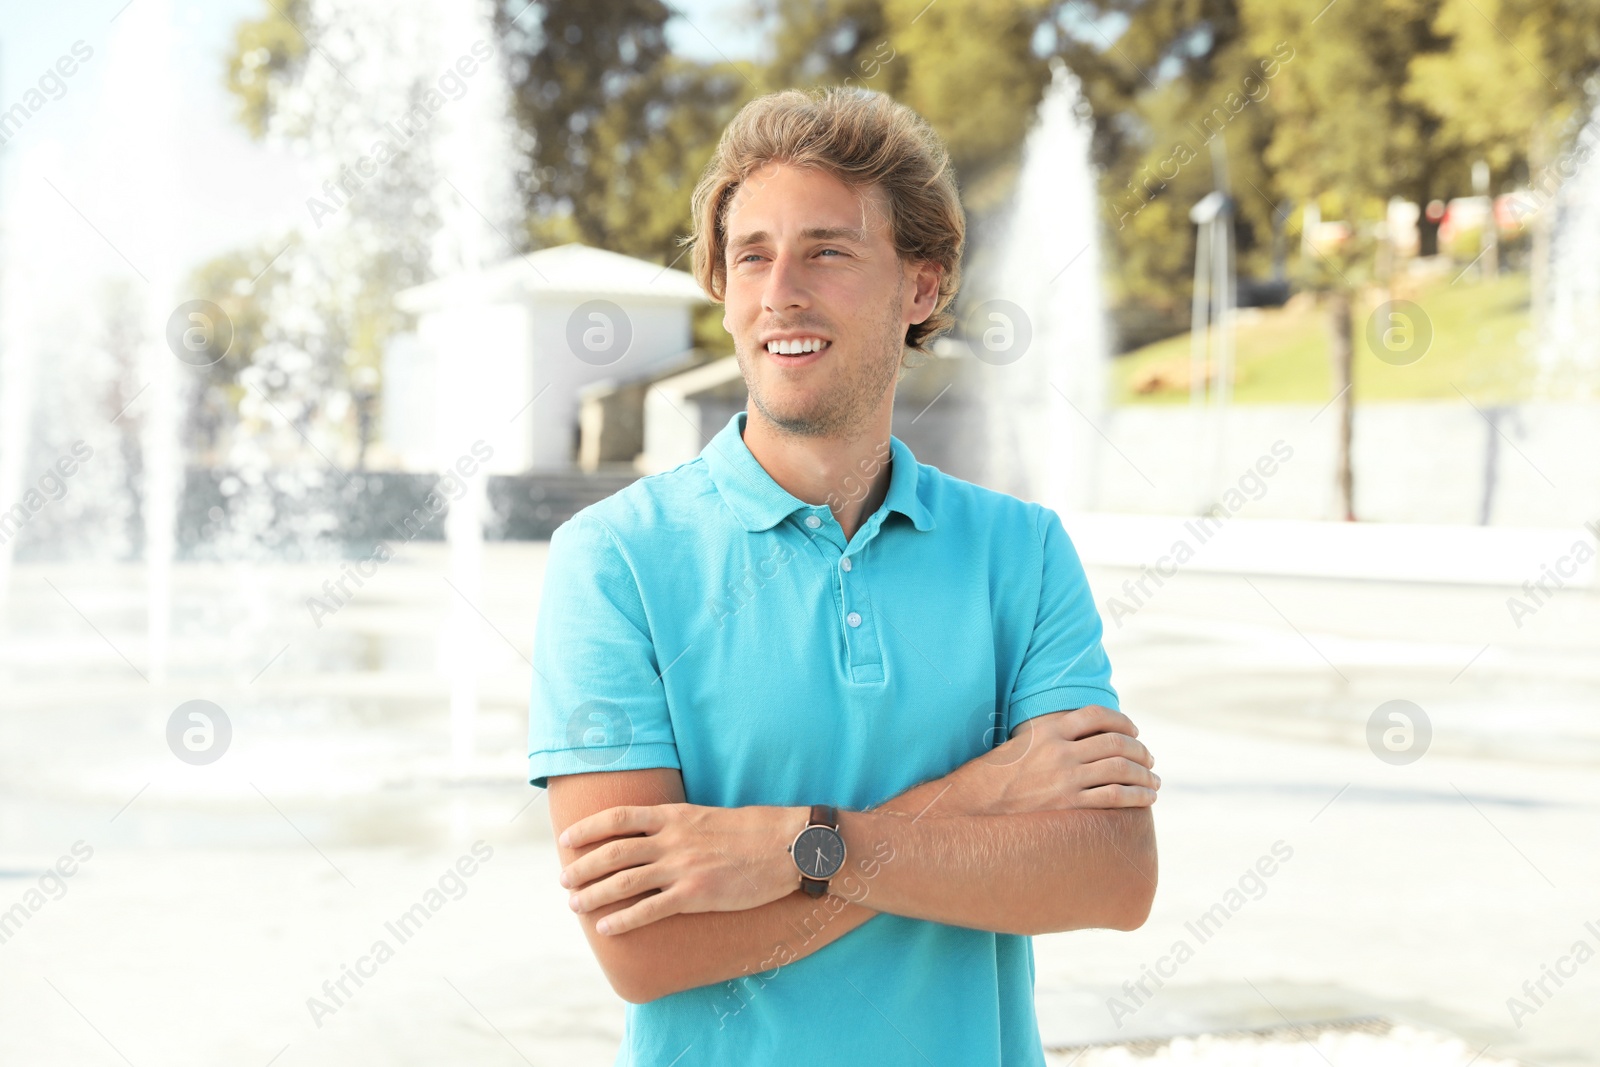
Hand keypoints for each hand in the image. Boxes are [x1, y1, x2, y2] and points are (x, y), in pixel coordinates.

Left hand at [558, 803, 807, 934]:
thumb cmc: (754, 831)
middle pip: (613, 852)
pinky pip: (649, 910)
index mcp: (675, 816)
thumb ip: (679, 825)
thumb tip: (655, 834)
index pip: (619, 817)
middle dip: (582, 867)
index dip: (588, 828)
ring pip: (623, 882)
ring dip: (593, 895)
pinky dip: (622, 920)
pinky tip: (606, 928)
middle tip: (564, 879)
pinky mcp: (696, 894)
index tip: (566, 839)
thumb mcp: (709, 817)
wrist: (788, 846)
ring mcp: (682, 867)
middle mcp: (672, 840)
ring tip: (575, 905)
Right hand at [956, 705, 1158, 814]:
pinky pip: (1116, 796)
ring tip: (1154, 782)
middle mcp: (1059, 750)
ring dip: (1145, 775)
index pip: (1097, 715)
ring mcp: (1065, 777)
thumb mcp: (1020, 745)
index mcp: (1047, 730)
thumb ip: (1049, 737)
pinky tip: (1146, 799)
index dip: (1122, 722)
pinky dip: (1138, 796)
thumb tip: (1081, 737)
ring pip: (1121, 769)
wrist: (975, 806)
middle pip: (1116, 742)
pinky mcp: (1069, 805)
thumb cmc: (997, 778)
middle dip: (1140, 751)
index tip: (1134, 731)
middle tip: (1150, 760)